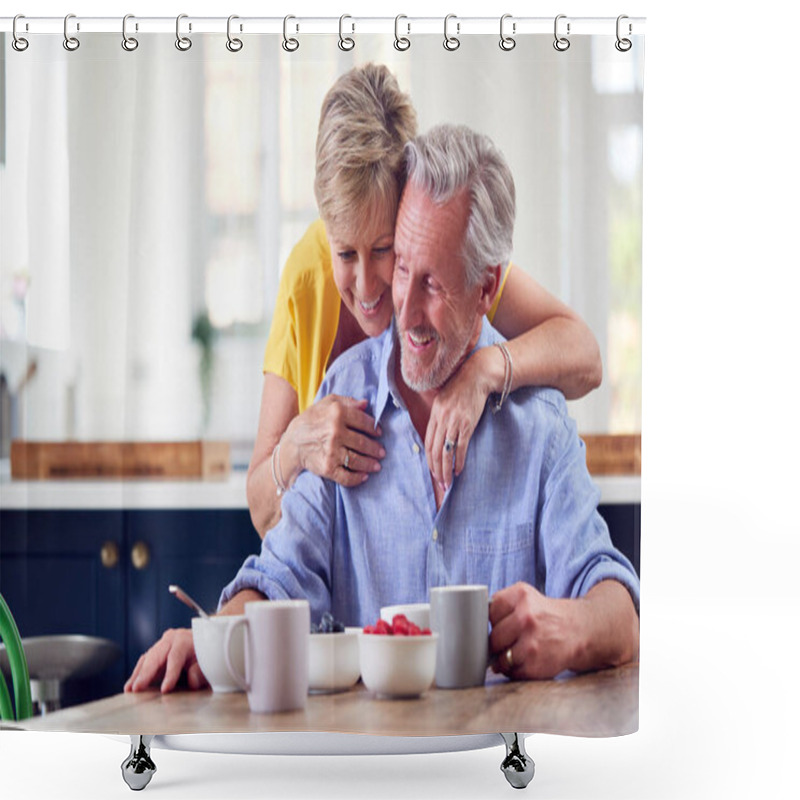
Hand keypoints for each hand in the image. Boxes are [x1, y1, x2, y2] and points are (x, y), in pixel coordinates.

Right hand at [124, 628, 206, 693]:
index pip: (176, 657)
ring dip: (138, 674)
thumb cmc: (205, 652)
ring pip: (147, 658)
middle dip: (146, 673)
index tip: (165, 689)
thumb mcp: (208, 661)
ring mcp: (162, 644)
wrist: (203, 640)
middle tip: (137, 688)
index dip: (170, 674)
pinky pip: (145, 662)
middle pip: (156, 656)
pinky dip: (137, 674)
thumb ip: (201, 671)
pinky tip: (131, 685)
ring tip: (130, 689)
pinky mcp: (155, 651)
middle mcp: (171, 639)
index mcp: (185, 640)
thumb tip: (192, 682)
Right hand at [284, 395, 383, 487]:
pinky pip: (347, 477)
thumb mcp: (325, 404)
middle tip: (382, 452)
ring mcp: (331, 451)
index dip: (374, 428)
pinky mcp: (327, 468)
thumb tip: (366, 404)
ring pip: (358, 460)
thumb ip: (346, 401)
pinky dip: (358, 479)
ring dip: (370, 464)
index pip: (364, 422)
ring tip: (377, 466)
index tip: (379, 433)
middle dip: (375, 449)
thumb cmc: (309, 421)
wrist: (291, 444)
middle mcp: (335, 432)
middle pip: (363, 442)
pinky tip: (364, 477)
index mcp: (337, 413)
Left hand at [425, 349, 492, 490]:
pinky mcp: (467, 424)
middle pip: (435, 450)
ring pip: (446, 452)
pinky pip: (460, 447)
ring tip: (448, 483)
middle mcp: (441, 419)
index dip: (429, 459)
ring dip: (446, 470)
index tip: (433, 471)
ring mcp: (454, 422)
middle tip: (440, 483)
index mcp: (434, 413)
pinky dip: (458, 461)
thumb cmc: (462, 387)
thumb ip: (440, 415)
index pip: (428, 442)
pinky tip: (458, 471)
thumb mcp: (445, 399)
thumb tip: (439, 433)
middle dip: (436, 469)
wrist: (477, 375)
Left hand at [489, 582, 578, 679]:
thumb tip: (470, 624)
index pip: (489, 611)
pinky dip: (515, 669)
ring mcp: (531, 643)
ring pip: (500, 657)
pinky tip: (526, 660)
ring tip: (518, 651)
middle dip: (497, 642)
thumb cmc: (546, 615)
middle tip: (509, 640)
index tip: (501, 624)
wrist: (579, 631)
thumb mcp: (526, 598)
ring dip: (505, 658)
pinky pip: (511, 671)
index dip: (493, 621)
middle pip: (492, 637)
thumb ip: (501, 605)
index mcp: (521, 595)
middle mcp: (526, 617)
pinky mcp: (535, 665)